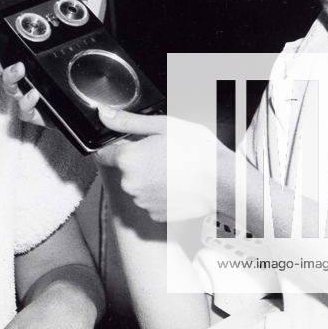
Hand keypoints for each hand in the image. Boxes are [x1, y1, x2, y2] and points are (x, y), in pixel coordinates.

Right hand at [0, 22, 47, 126]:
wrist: (63, 112)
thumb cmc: (48, 86)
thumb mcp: (42, 59)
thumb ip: (29, 41)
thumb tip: (18, 22)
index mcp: (14, 67)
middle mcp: (15, 82)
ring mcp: (21, 97)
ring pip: (10, 87)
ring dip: (11, 76)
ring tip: (19, 67)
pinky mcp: (31, 112)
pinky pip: (24, 109)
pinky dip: (27, 101)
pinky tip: (34, 93)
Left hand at [94, 108, 216, 221]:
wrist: (224, 182)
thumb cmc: (198, 152)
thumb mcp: (162, 126)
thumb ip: (127, 121)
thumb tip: (104, 114)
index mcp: (128, 159)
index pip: (104, 152)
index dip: (119, 145)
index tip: (134, 142)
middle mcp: (130, 184)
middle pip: (124, 168)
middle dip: (138, 160)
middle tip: (163, 152)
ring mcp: (142, 202)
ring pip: (137, 185)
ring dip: (149, 177)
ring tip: (173, 168)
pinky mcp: (156, 214)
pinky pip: (150, 200)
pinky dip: (159, 192)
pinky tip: (176, 183)